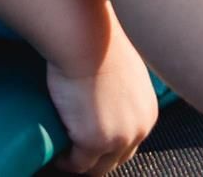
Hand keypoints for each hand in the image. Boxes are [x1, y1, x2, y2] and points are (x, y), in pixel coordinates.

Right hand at [45, 11, 158, 173]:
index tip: (89, 139)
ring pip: (98, 168)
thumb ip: (123, 90)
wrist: (87, 39)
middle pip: (117, 159)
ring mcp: (117, 138)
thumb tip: (106, 95)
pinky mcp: (93, 142)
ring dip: (80, 162)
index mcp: (147, 112)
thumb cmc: (99, 44)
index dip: (109, 144)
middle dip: (96, 158)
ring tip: (63, 152)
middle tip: (74, 150)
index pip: (130, 141)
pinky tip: (55, 150)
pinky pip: (77, 164)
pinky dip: (65, 161)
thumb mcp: (124, 70)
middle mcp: (138, 129)